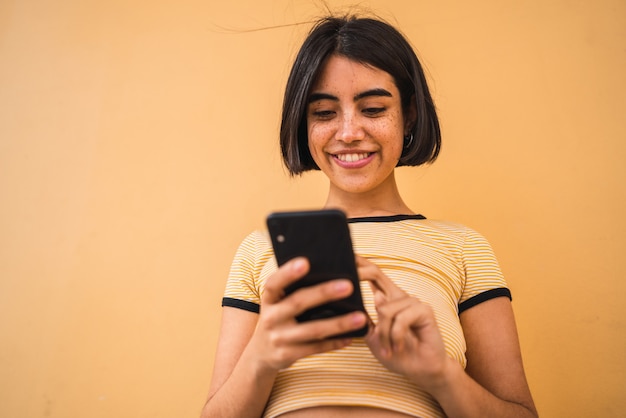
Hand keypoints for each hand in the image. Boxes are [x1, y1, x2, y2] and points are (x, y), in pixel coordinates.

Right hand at [249, 257, 367, 371]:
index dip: (288, 272)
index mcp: (268, 299)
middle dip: (324, 293)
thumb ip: (292, 290)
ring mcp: (278, 338)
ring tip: (361, 316)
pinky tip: (351, 336)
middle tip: (349, 285)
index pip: (275, 283)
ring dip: (339, 323)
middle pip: (298, 302)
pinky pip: (316, 348)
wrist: (260, 354)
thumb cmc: (277, 319)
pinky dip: (335, 342)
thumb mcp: (276, 304)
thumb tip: (326, 271)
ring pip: (313, 330)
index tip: (306, 262)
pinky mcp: (288, 355)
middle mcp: (270, 317)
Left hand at [357, 256, 452, 390]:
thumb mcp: (373, 337)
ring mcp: (412, 301)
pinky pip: (400, 319)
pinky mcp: (424, 310)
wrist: (421, 370)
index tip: (344, 251)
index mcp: (385, 298)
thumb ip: (365, 318)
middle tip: (348, 275)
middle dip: (360, 273)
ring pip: (384, 310)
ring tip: (388, 350)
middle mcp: (398, 295)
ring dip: (383, 335)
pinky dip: (395, 337)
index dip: (359, 262)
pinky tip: (399, 347)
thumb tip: (368, 296)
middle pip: (376, 274)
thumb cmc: (397, 353)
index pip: (371, 274)